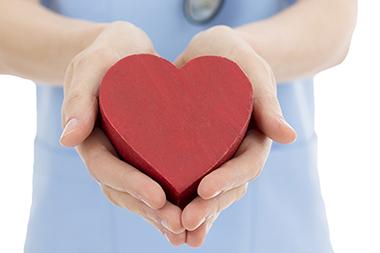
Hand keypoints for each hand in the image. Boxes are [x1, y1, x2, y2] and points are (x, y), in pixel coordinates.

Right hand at [59, 22, 185, 244]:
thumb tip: (67, 139)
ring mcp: (129, 154)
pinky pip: (157, 179)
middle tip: (180, 224)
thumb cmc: (109, 53)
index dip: (131, 186)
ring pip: (141, 193)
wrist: (125, 49)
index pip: (107, 170)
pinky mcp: (149, 151)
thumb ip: (79, 96)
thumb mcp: (92, 65)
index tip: (159, 198)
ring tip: (189, 229)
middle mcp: (110, 152)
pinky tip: (192, 212)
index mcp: (92, 138)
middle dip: (151, 211)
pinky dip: (172, 199)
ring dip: (162, 215)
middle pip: (125, 191)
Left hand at [175, 25, 296, 246]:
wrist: (210, 53)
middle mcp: (234, 152)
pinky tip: (160, 217)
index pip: (246, 166)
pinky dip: (176, 199)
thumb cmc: (234, 57)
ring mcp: (212, 156)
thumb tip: (289, 137)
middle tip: (185, 223)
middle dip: (208, 208)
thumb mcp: (252, 71)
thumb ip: (268, 101)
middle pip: (226, 188)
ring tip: (174, 234)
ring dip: (194, 215)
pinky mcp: (189, 152)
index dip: (228, 180)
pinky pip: (185, 179)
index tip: (205, 190)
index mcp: (253, 138)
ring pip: (207, 192)